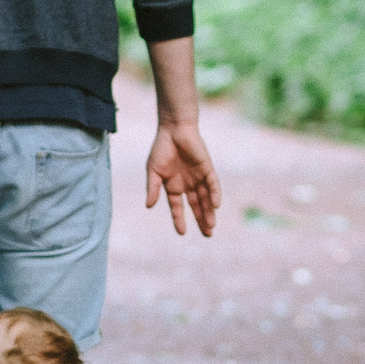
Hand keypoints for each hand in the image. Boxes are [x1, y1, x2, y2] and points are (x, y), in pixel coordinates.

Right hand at [145, 121, 221, 236]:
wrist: (174, 129)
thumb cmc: (161, 148)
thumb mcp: (153, 171)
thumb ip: (153, 188)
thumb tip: (149, 206)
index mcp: (173, 185)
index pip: (178, 206)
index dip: (179, 219)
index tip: (182, 233)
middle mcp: (188, 183)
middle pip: (197, 205)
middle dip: (202, 220)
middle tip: (208, 235)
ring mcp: (198, 176)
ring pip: (206, 198)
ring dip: (209, 211)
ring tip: (211, 226)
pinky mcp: (207, 168)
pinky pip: (213, 184)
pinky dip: (215, 194)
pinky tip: (215, 206)